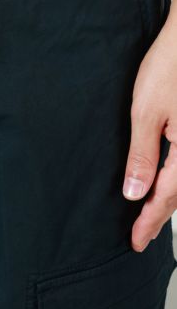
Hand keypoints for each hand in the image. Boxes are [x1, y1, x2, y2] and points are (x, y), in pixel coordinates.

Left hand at [123, 13, 176, 250]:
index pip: (166, 197)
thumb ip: (141, 155)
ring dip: (169, 200)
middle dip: (159, 215)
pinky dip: (176, 179)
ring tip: (151, 216)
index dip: (149, 221)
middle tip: (141, 237)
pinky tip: (165, 180)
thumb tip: (134, 193)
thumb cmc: (170, 67)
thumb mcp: (146, 112)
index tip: (136, 242)